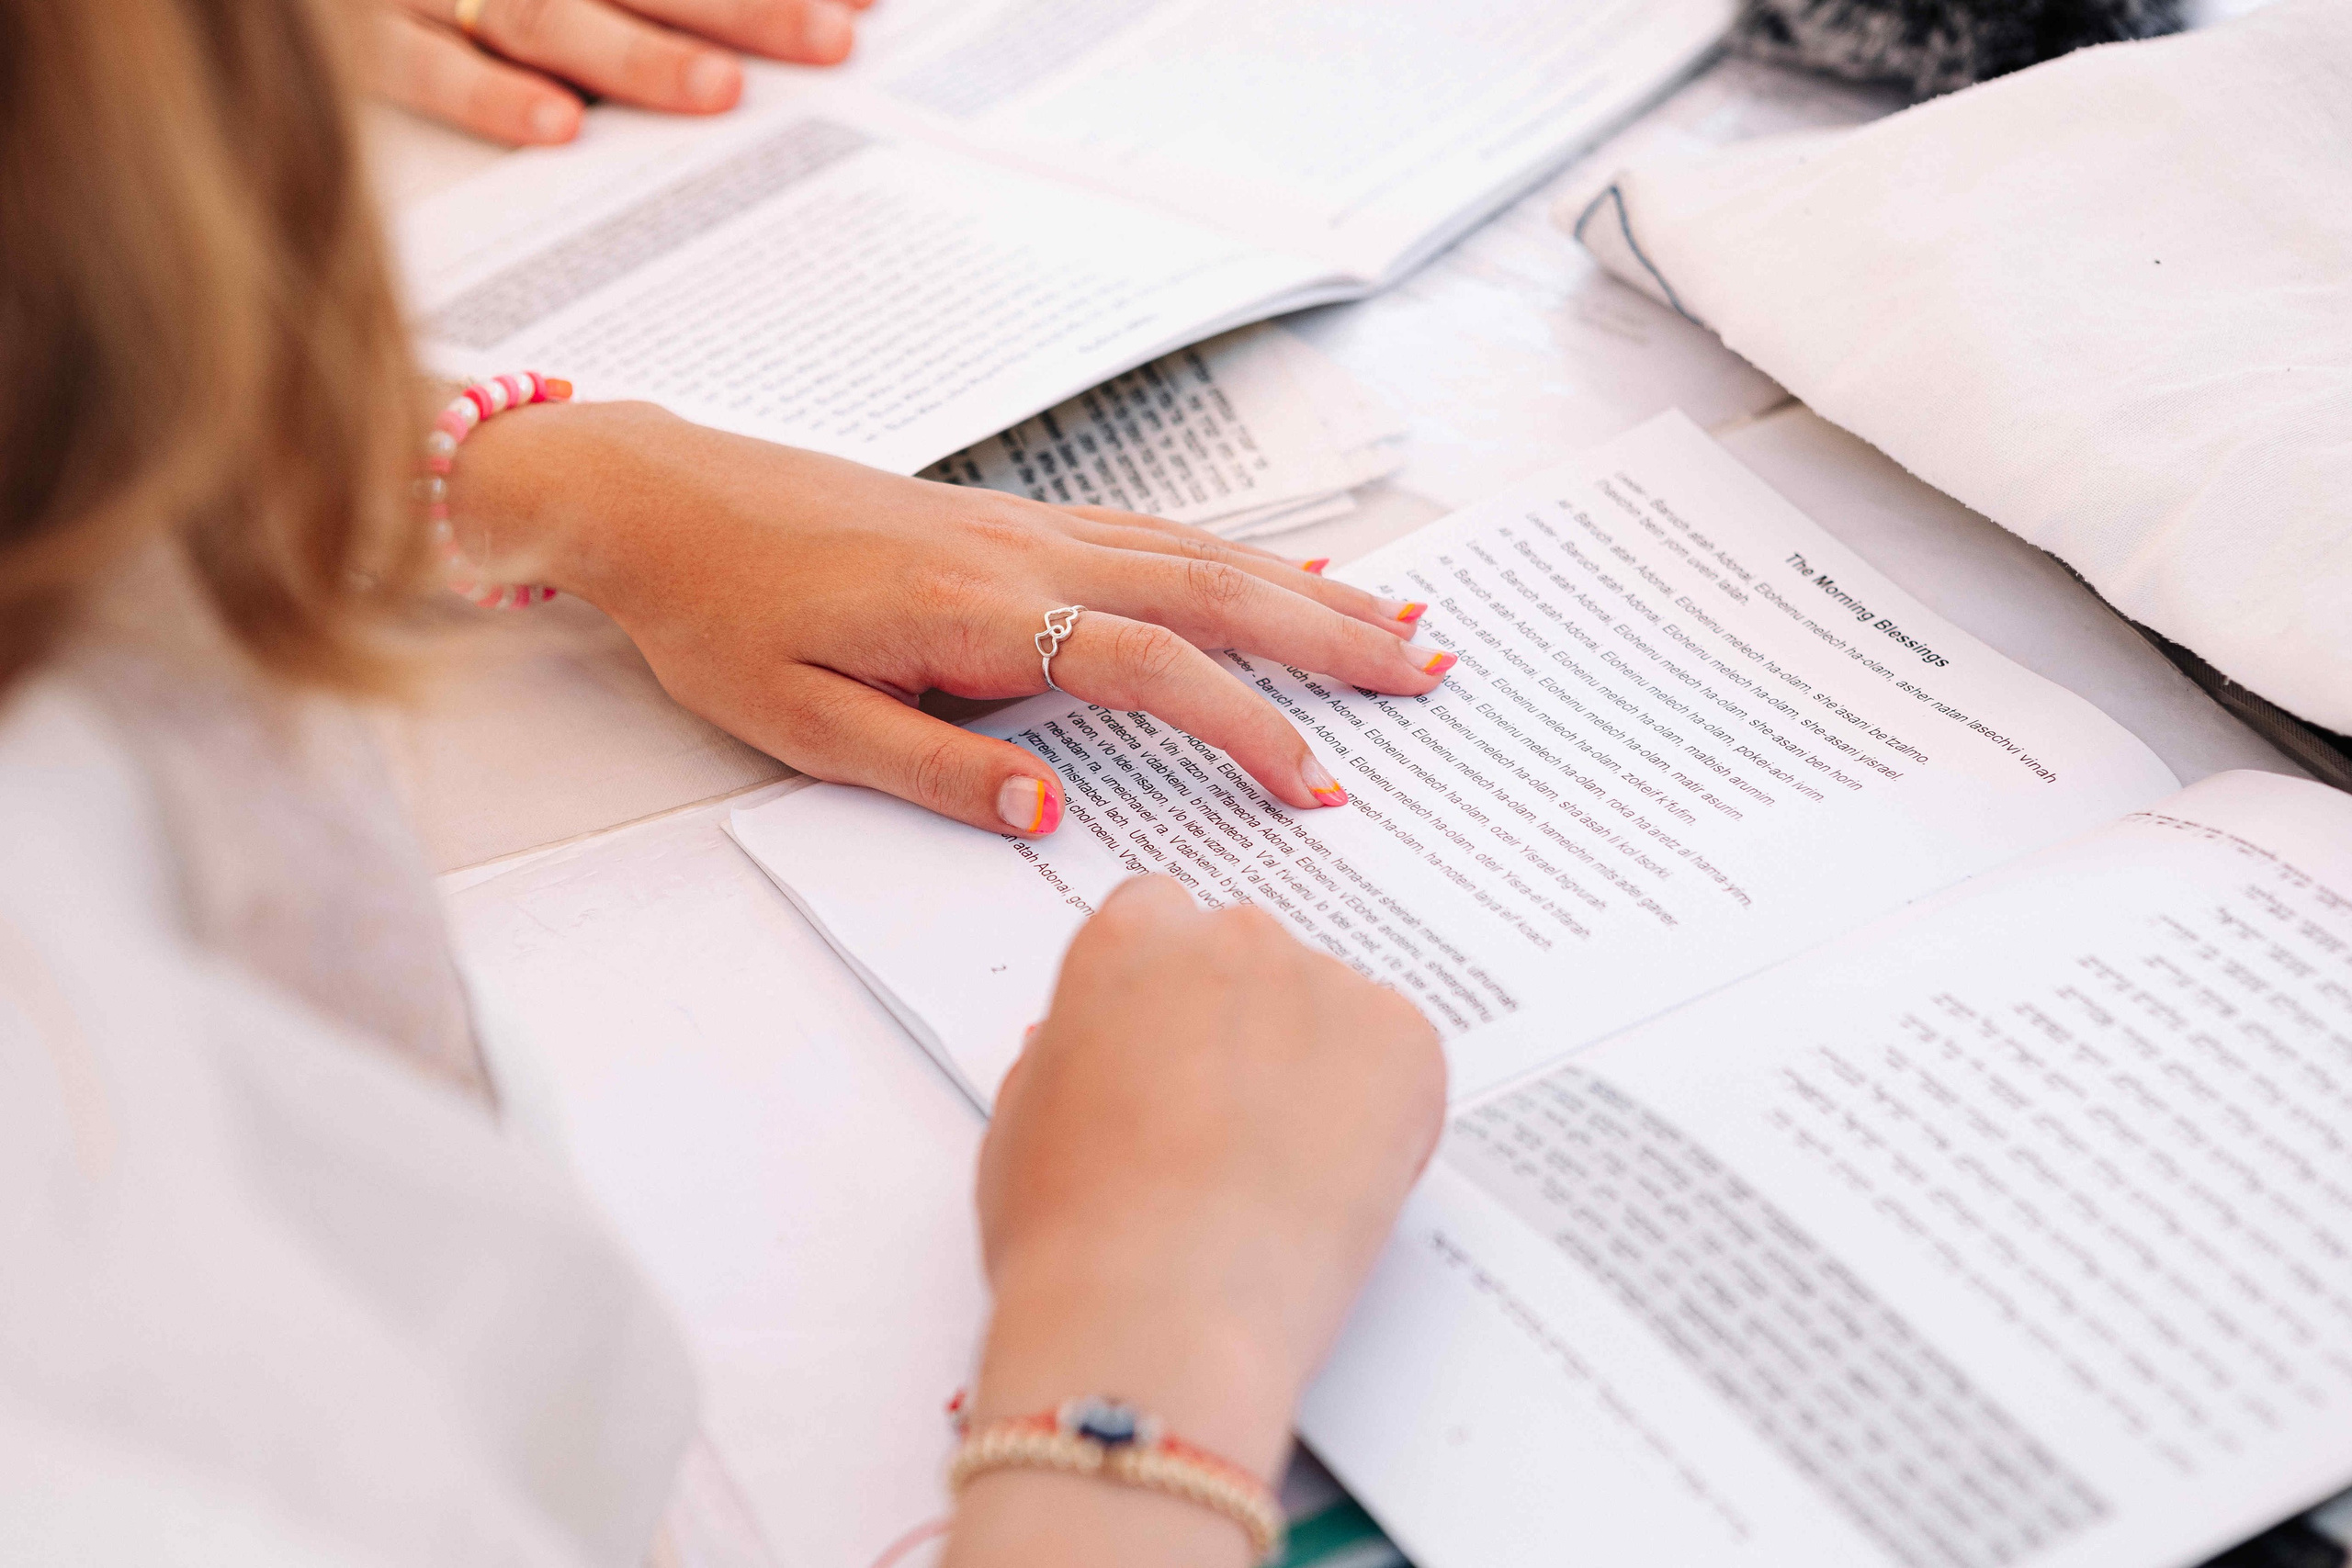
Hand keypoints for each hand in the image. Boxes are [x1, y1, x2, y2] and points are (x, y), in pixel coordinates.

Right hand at [364, 0, 871, 145]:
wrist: (279, 10)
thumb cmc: (473, 1)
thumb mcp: (569, 0)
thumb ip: (645, 1)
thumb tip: (815, 11)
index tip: (859, 8)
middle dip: (741, 6)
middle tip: (827, 44)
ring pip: (545, 13)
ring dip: (635, 54)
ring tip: (718, 91)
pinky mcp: (360, 34)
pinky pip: (420, 63)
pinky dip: (484, 95)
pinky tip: (558, 129)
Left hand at [451, 400, 1451, 835]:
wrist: (658, 497)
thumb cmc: (716, 616)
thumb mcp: (795, 723)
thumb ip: (931, 769)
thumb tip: (1052, 814)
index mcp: (974, 611)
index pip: (1147, 668)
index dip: (1244, 727)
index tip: (1320, 786)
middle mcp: (1022, 552)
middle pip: (1208, 590)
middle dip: (1329, 637)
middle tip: (1432, 671)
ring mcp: (1025, 524)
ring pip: (1195, 553)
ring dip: (1304, 590)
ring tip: (1400, 622)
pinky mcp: (1013, 519)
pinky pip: (1153, 532)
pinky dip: (1237, 554)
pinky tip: (1286, 569)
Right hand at [951, 878, 1445, 1564]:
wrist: (1157, 1315)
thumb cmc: (1072, 1235)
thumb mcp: (1022, 1117)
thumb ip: (1076, 1049)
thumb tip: (1110, 1053)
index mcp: (1129, 939)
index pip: (1164, 920)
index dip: (1171, 996)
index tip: (1176, 1050)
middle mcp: (1231, 938)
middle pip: (1251, 960)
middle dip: (1247, 1027)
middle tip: (1230, 1129)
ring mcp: (1325, 984)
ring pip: (1330, 1013)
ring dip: (1317, 1071)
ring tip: (1281, 1178)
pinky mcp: (1404, 1041)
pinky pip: (1400, 1060)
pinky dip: (1385, 1115)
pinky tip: (1333, 1185)